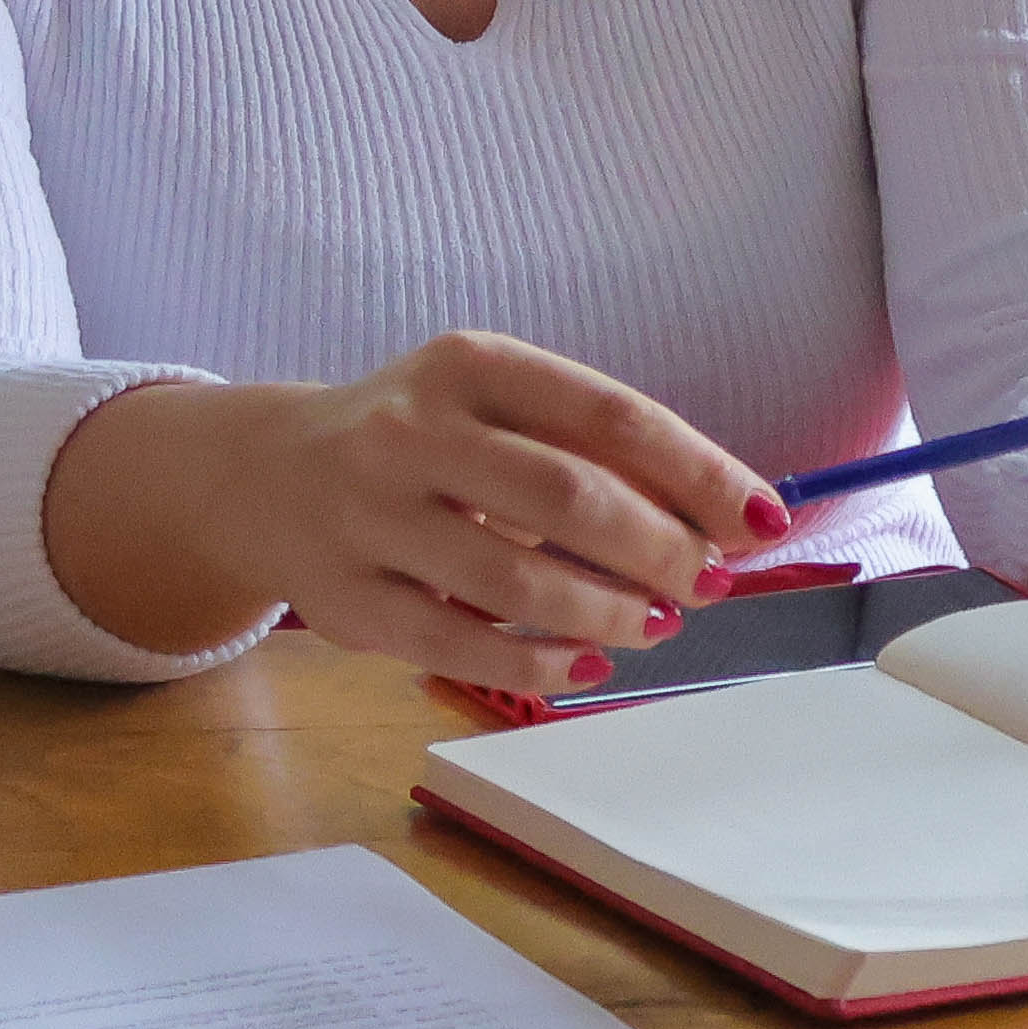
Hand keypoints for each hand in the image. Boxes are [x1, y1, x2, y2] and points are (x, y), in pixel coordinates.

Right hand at [45, 333, 777, 691]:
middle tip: (707, 583)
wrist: (264, 473)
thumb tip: (724, 521)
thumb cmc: (420, 440)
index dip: (699, 472)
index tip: (763, 519)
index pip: (609, 415)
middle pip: (567, 495)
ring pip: (517, 581)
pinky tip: (588, 662)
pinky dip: (542, 663)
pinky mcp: (347, 601)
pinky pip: (462, 645)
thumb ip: (593, 451)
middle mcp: (411, 431)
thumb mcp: (493, 406)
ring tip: (654, 623)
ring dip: (609, 612)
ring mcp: (370, 517)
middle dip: (659, 550)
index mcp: (468, 366)